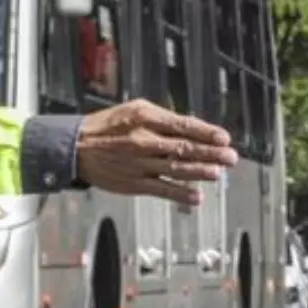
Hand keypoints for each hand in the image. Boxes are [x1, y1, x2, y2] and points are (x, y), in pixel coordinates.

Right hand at [76, 99, 237, 204]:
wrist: (77, 147)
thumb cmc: (108, 126)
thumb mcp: (134, 109)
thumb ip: (162, 118)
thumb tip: (191, 128)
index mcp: (145, 118)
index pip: (183, 125)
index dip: (206, 132)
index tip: (224, 138)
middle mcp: (143, 141)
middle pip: (184, 148)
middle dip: (211, 153)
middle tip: (230, 157)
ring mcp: (140, 164)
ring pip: (176, 169)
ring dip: (200, 172)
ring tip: (218, 174)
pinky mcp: (135, 183)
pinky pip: (162, 189)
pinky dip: (181, 194)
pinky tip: (197, 198)